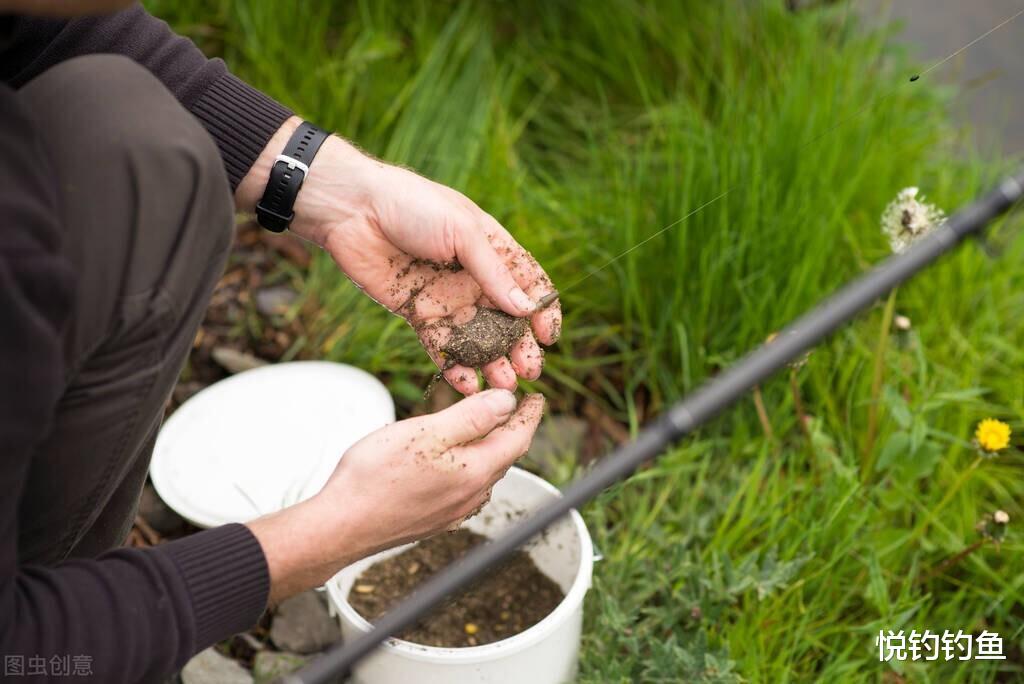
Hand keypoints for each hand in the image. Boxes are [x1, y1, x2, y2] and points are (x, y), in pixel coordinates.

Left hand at [237, 118, 561, 394]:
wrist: (354, 210)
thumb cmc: (413, 206)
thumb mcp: (463, 232)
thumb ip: (494, 273)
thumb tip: (526, 309)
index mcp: (492, 250)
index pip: (529, 284)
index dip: (543, 310)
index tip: (550, 336)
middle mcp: (474, 277)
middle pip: (507, 319)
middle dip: (522, 346)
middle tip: (530, 371)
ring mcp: (447, 298)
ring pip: (478, 338)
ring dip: (493, 362)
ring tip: (503, 386)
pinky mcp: (419, 314)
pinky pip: (442, 346)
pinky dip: (456, 367)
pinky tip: (467, 385)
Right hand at [247, 389, 543, 601]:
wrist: (342, 526)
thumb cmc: (377, 475)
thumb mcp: (427, 433)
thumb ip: (471, 417)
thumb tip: (507, 401)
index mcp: (475, 471)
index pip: (517, 438)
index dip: (529, 415)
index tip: (535, 397)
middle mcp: (471, 496)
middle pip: (503, 456)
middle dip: (511, 429)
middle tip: (514, 407)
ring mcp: (453, 512)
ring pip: (484, 474)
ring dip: (490, 449)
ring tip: (487, 429)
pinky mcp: (434, 520)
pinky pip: (465, 489)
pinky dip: (470, 467)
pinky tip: (455, 463)